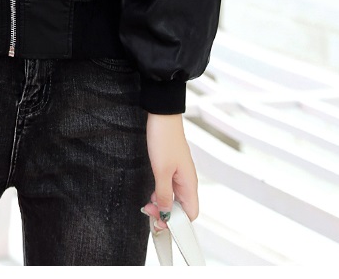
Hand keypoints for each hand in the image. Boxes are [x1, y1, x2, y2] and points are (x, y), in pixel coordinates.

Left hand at [142, 113, 198, 232]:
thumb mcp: (161, 170)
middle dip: (166, 214)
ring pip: (174, 198)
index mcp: (189, 183)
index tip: (160, 223)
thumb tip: (166, 214)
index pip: (190, 214)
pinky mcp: (172, 167)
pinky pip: (169, 187)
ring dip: (162, 204)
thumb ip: (164, 194)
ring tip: (148, 203)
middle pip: (182, 208)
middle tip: (149, 212)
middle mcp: (187, 180)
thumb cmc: (164, 138)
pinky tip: (151, 192)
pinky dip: (161, 193)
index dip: (176, 223)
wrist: (161, 114)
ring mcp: (180, 173)